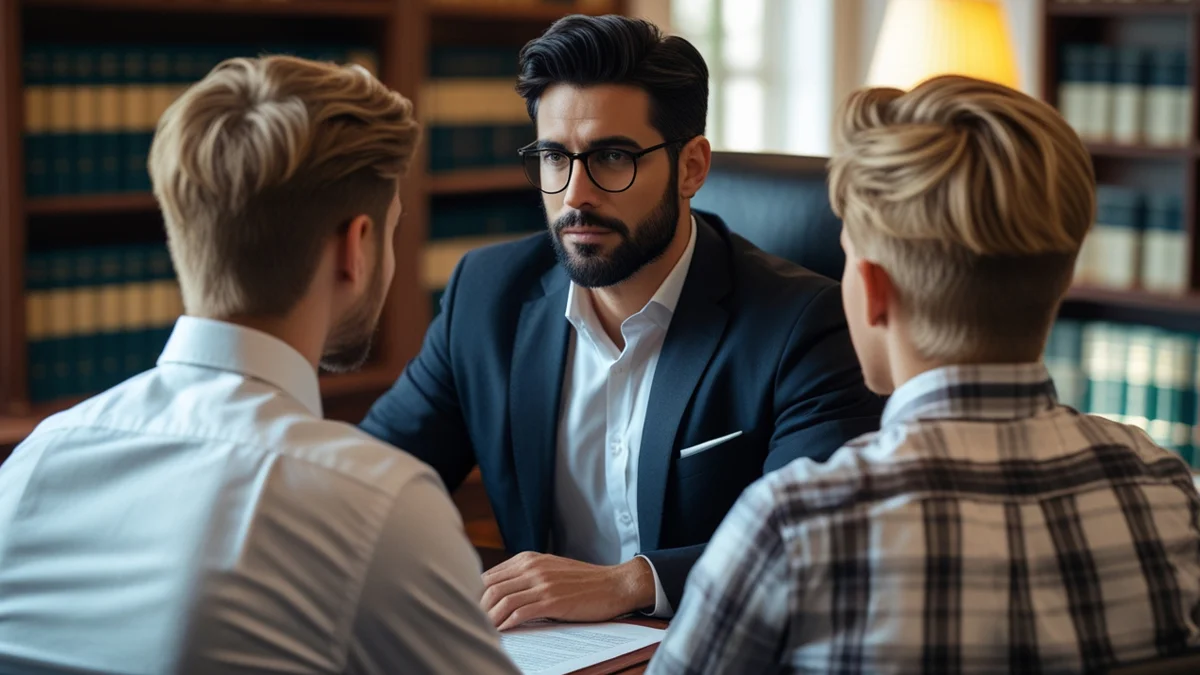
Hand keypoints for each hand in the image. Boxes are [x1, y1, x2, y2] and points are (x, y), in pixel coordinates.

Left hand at [481, 552, 655, 630]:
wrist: (614, 584)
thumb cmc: (583, 581)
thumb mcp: (549, 569)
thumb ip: (525, 576)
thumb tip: (498, 593)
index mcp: (528, 559)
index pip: (489, 576)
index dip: (475, 595)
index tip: (469, 610)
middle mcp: (532, 568)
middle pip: (490, 588)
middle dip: (477, 609)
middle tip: (471, 624)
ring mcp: (542, 584)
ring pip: (501, 601)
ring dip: (489, 619)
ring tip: (483, 631)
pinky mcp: (552, 601)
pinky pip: (520, 613)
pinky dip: (507, 624)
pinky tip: (504, 632)